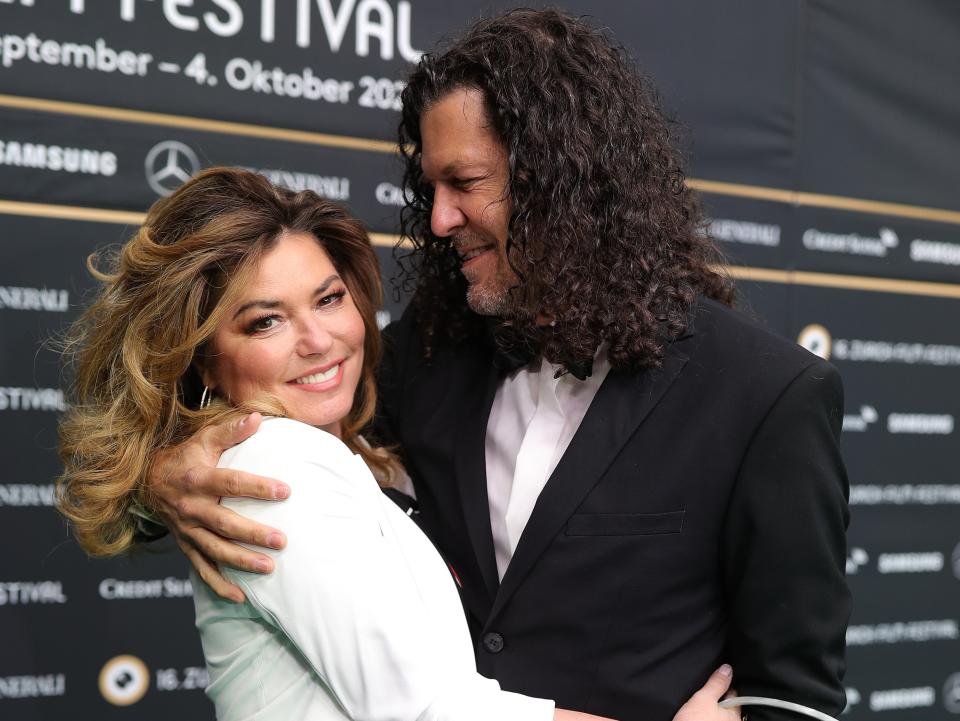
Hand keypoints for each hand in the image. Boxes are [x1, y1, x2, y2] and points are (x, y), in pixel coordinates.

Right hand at [148, 412, 290, 601]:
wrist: (147, 481)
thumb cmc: (185, 457)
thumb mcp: (203, 439)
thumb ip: (230, 431)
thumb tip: (258, 417)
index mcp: (197, 480)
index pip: (230, 484)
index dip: (257, 487)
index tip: (286, 491)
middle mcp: (190, 508)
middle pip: (224, 524)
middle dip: (253, 534)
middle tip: (283, 541)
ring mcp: (187, 530)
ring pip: (215, 550)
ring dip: (241, 562)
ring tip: (269, 568)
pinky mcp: (185, 545)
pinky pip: (201, 569)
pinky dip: (218, 585)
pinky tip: (240, 597)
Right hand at [673, 665, 739, 720]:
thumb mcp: (703, 699)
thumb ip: (716, 684)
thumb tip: (727, 668)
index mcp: (734, 713)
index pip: (733, 693)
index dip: (724, 685)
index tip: (716, 680)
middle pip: (729, 705)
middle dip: (721, 699)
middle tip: (708, 694)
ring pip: (722, 715)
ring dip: (715, 710)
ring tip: (703, 707)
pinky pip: (715, 720)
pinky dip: (710, 718)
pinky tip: (700, 717)